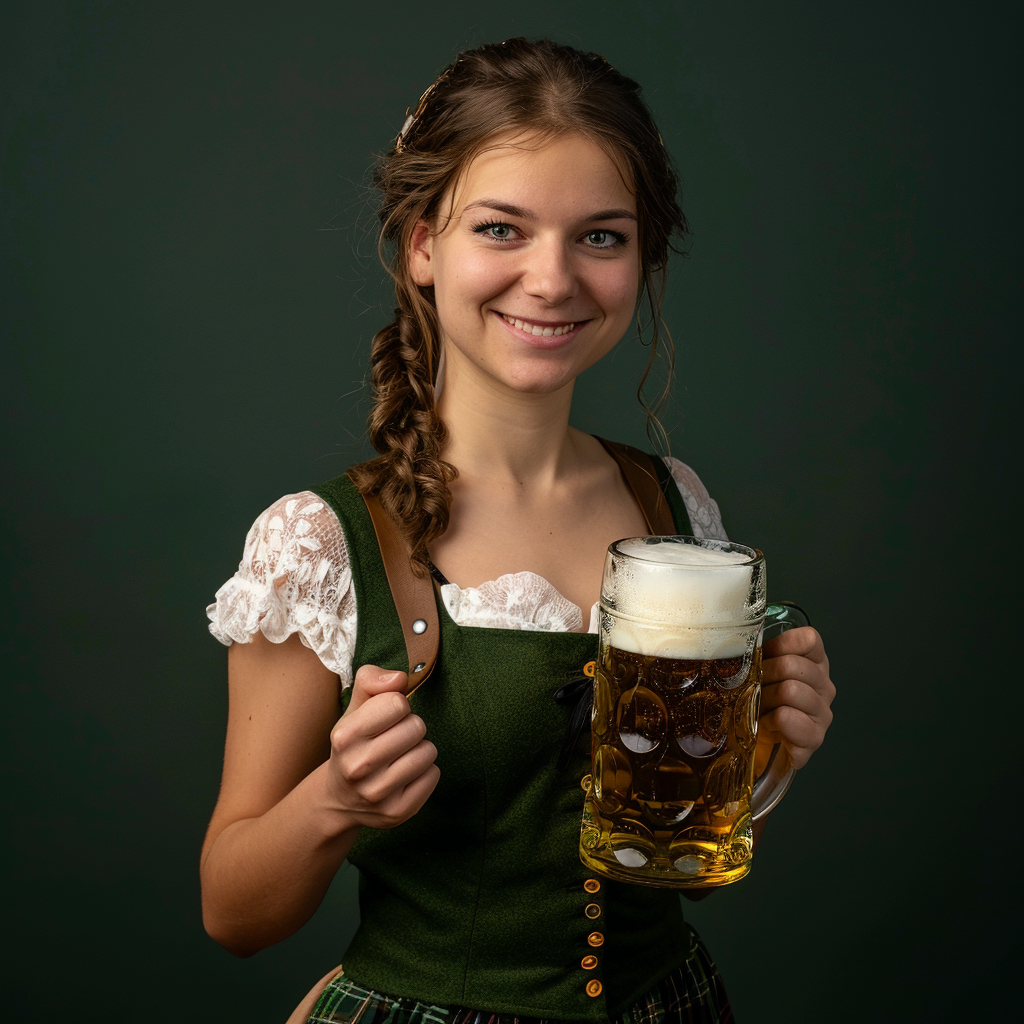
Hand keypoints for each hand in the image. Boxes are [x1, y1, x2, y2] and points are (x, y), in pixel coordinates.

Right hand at [325, 665, 439, 829]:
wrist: (340, 798)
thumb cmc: (355, 743)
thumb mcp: (355, 708)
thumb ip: (372, 680)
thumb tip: (399, 678)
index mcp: (345, 736)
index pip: (397, 703)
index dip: (398, 706)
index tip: (387, 718)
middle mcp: (358, 767)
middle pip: (416, 727)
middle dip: (411, 727)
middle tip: (395, 739)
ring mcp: (378, 793)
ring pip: (427, 752)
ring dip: (420, 749)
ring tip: (401, 756)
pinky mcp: (397, 812)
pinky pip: (433, 775)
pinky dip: (425, 772)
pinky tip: (405, 776)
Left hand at [757, 627, 834, 769]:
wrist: (759, 743)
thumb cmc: (760, 703)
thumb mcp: (758, 671)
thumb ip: (757, 653)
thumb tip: (738, 642)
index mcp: (814, 664)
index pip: (809, 639)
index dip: (781, 645)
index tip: (764, 656)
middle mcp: (824, 686)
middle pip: (792, 665)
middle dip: (764, 675)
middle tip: (753, 688)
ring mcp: (822, 712)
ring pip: (790, 690)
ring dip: (764, 699)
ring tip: (758, 708)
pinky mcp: (814, 737)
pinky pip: (788, 718)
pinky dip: (769, 720)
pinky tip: (766, 724)